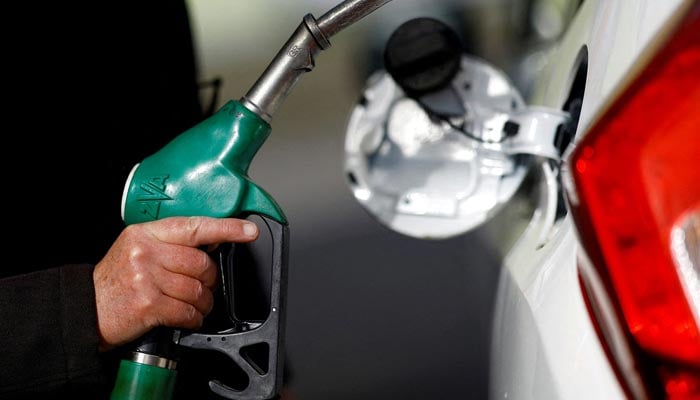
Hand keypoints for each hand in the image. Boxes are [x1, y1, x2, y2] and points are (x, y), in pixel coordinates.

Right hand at [93, 216, 257, 350]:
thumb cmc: (114, 282)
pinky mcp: (148, 305)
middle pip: (201, 263)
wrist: (84, 310)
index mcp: (146, 233)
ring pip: (197, 289)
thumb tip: (209, 245)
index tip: (249, 231)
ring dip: (204, 303)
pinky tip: (187, 318)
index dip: (226, 229)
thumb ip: (169, 244)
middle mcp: (146, 252)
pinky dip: (194, 318)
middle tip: (204, 287)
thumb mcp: (136, 249)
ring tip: (195, 306)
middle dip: (210, 280)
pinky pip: (188, 311)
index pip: (194, 226)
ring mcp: (146, 278)